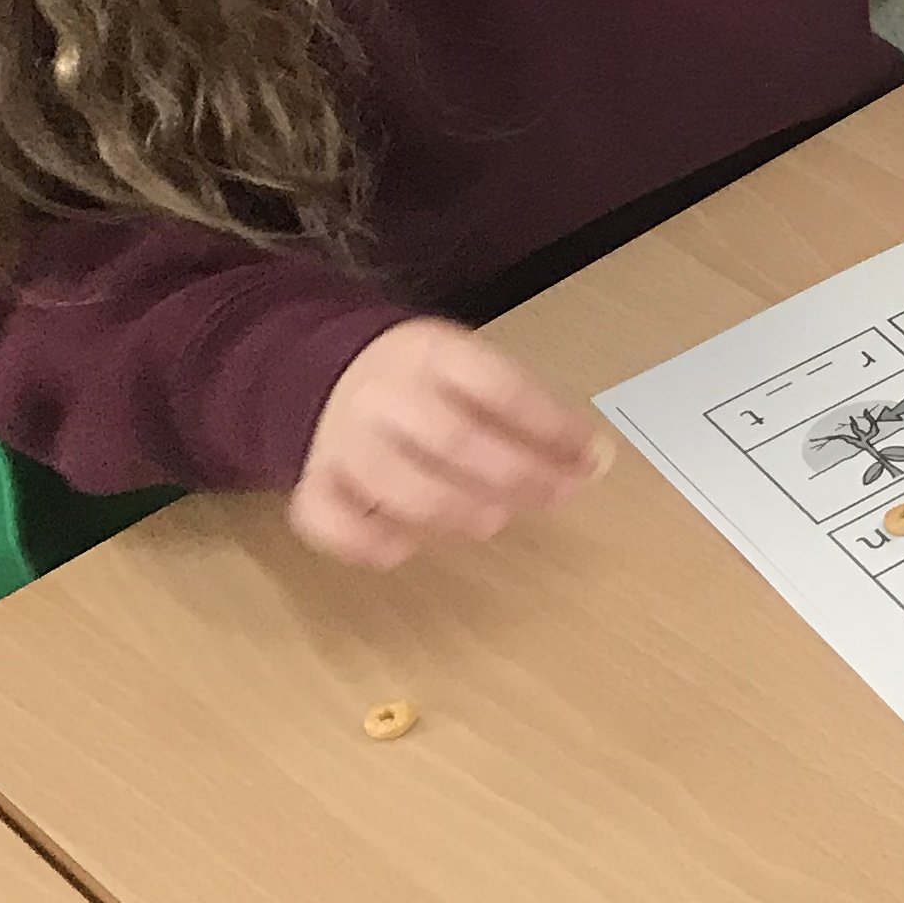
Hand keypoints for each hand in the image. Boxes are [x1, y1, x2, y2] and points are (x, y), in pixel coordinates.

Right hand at [290, 319, 603, 566]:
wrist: (321, 367)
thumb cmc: (421, 379)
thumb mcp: (470, 369)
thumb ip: (525, 409)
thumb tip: (590, 458)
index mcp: (431, 353)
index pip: (500, 387)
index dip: (551, 425)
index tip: (589, 457)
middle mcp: (384, 394)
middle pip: (452, 437)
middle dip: (514, 473)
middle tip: (556, 495)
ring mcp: (342, 439)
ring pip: (394, 482)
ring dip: (452, 507)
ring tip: (493, 519)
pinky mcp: (313, 481)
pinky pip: (327, 518)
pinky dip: (365, 540)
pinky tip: (404, 549)